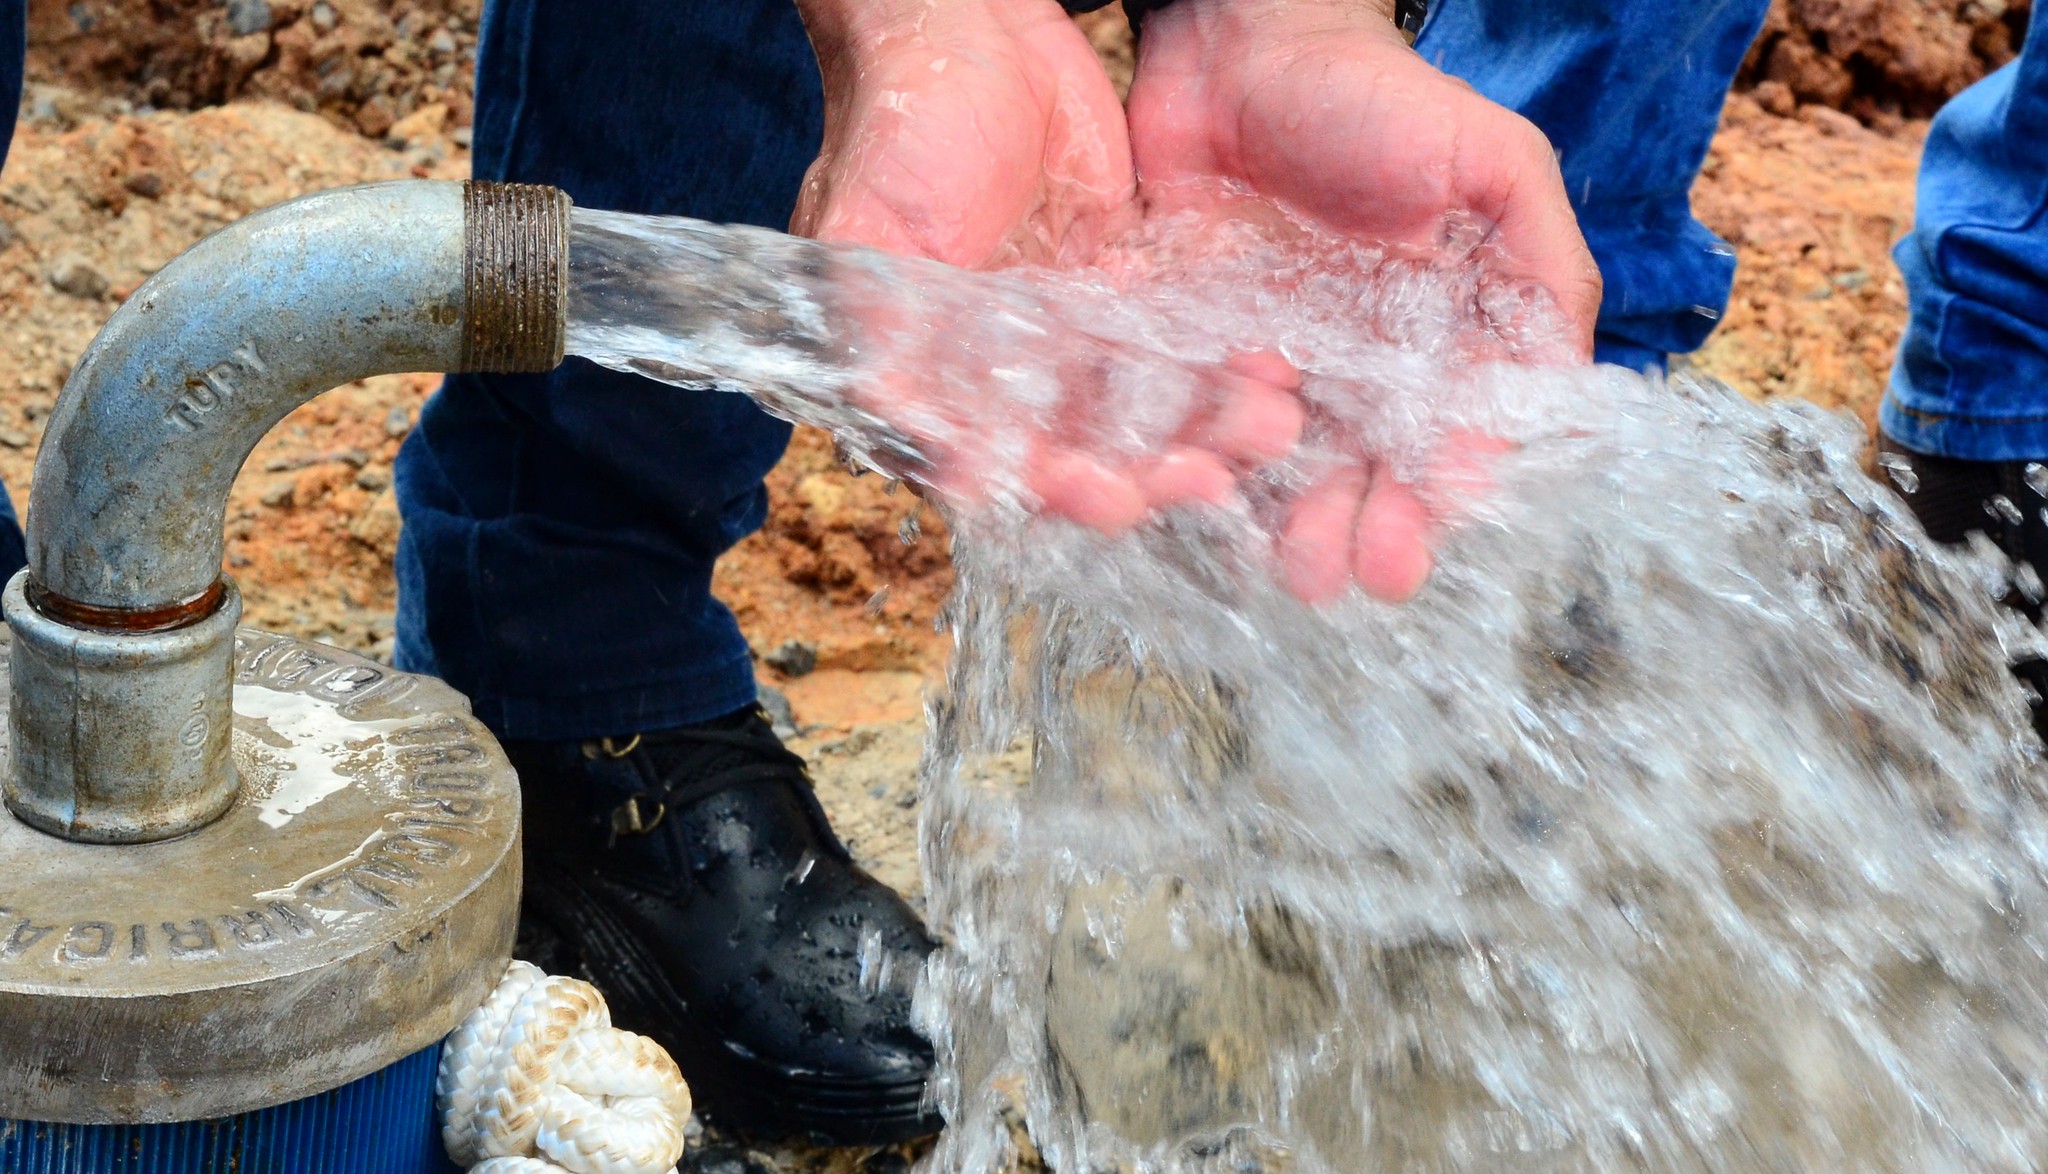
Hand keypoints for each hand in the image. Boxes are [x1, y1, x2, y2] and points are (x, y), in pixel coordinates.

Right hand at [791, 0, 1308, 535]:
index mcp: (926, 374)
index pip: (989, 460)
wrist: (966, 29)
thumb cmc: (895, 128)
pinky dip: (1218, 367)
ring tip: (1257, 433)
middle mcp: (997, 372)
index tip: (1100, 494)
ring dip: (1192, 431)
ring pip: (1135, 408)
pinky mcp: (1119, 290)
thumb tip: (892, 424)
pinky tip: (1268, 379)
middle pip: (1075, 450)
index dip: (1044, 486)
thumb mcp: (864, 230)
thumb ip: (870, 329)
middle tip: (1197, 482)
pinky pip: (1174, 344)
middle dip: (1139, 473)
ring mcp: (1063, 333)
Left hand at [1127, 0, 1601, 601]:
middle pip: (1352, 473)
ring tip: (1272, 560)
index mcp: (1431, 342)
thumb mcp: (1492, 167)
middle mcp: (1351, 368)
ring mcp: (1266, 361)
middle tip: (1328, 578)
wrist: (1242, 43)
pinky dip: (1191, 463)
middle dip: (1348, 530)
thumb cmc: (1379, 99)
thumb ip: (1539, 270)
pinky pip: (1188, 423)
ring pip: (1272, 467)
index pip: (1439, 442)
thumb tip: (1569, 387)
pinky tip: (1188, 491)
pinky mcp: (1185, 348)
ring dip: (1273, 518)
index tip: (1410, 546)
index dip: (1429, 499)